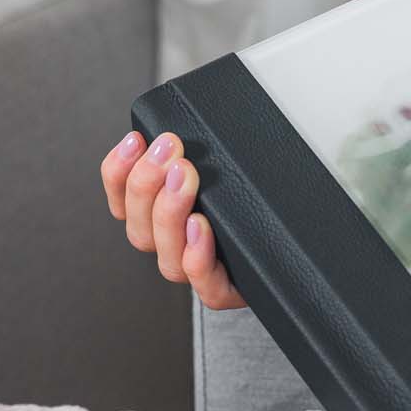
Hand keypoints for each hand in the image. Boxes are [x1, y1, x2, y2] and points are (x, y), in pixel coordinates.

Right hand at [100, 131, 246, 309]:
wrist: (292, 252)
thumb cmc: (255, 205)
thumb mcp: (224, 168)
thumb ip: (200, 151)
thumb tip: (186, 119)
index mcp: (160, 219)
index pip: (123, 199)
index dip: (118, 171)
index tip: (135, 140)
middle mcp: (172, 247)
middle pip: (140, 226)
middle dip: (147, 183)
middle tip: (169, 149)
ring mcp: (197, 271)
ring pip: (166, 254)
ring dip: (170, 211)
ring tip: (185, 177)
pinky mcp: (224, 292)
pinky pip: (204, 285)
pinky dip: (197, 256)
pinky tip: (201, 227)